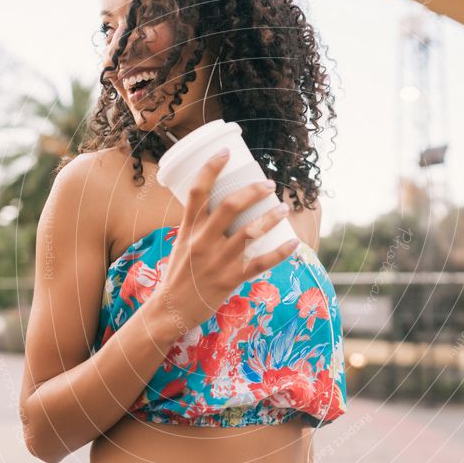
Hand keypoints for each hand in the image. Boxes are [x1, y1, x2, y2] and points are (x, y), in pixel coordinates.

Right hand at [153, 149, 298, 332]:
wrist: (170, 310)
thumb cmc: (178, 274)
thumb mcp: (182, 243)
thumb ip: (199, 225)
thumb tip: (221, 204)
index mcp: (188, 229)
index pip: (197, 192)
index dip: (211, 168)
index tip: (225, 152)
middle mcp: (202, 242)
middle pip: (229, 207)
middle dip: (253, 191)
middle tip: (269, 184)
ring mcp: (216, 262)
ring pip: (249, 232)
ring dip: (270, 217)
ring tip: (283, 206)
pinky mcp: (229, 280)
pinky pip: (260, 264)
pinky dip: (280, 252)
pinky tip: (293, 243)